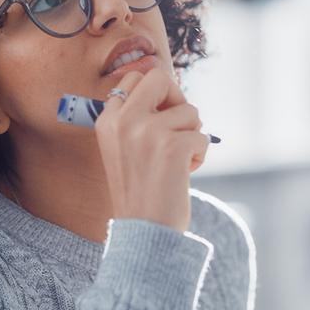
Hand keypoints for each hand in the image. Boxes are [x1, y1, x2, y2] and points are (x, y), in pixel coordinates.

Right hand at [94, 67, 209, 232]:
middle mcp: (123, 120)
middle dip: (178, 99)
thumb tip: (171, 87)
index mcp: (107, 120)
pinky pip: (202, 135)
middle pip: (160, 77)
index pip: (135, 78)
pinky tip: (183, 174)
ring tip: (176, 162)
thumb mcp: (125, 148)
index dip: (158, 95)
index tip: (163, 117)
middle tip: (178, 127)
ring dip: (191, 135)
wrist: (143, 232)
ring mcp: (147, 131)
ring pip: (190, 111)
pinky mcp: (172, 145)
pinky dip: (199, 155)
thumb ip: (138, 118)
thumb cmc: (140, 191)